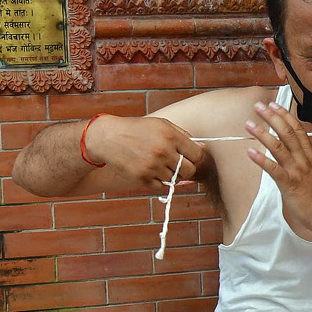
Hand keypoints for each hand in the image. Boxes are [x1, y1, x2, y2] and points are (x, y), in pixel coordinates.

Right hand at [86, 115, 205, 192]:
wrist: (109, 138)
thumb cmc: (139, 130)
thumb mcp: (162, 124)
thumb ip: (183, 136)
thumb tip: (203, 149)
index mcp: (171, 136)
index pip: (198, 155)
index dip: (195, 157)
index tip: (189, 157)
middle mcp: (163, 152)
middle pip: (190, 171)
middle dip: (186, 169)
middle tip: (176, 164)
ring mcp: (152, 166)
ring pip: (175, 180)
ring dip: (170, 174)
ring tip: (158, 164)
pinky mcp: (142, 178)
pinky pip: (160, 186)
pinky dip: (158, 181)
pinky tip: (150, 170)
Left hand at [243, 100, 311, 234]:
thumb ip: (300, 162)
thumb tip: (288, 156)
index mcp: (309, 156)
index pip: (298, 129)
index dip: (285, 115)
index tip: (274, 104)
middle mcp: (303, 160)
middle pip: (287, 133)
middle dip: (272, 117)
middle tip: (259, 106)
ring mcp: (297, 172)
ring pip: (278, 147)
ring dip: (262, 134)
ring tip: (249, 124)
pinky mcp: (290, 185)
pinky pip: (274, 170)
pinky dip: (261, 160)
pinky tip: (250, 152)